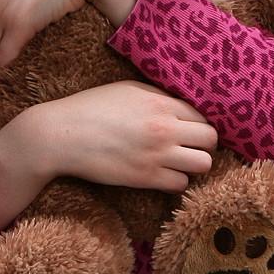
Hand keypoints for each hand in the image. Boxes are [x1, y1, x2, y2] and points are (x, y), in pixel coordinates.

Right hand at [31, 81, 217, 193]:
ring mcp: (157, 155)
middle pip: (210, 140)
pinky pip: (180, 184)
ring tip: (179, 162)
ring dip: (193, 164)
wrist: (63, 134)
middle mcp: (164, 129)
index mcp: (160, 103)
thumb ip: (157, 97)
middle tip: (189, 146)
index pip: (203, 116)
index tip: (190, 129)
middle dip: (203, 144)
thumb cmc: (91, 107)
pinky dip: (176, 180)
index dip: (198, 123)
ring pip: (203, 164)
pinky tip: (163, 174)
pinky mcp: (145, 178)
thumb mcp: (127, 90)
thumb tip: (178, 105)